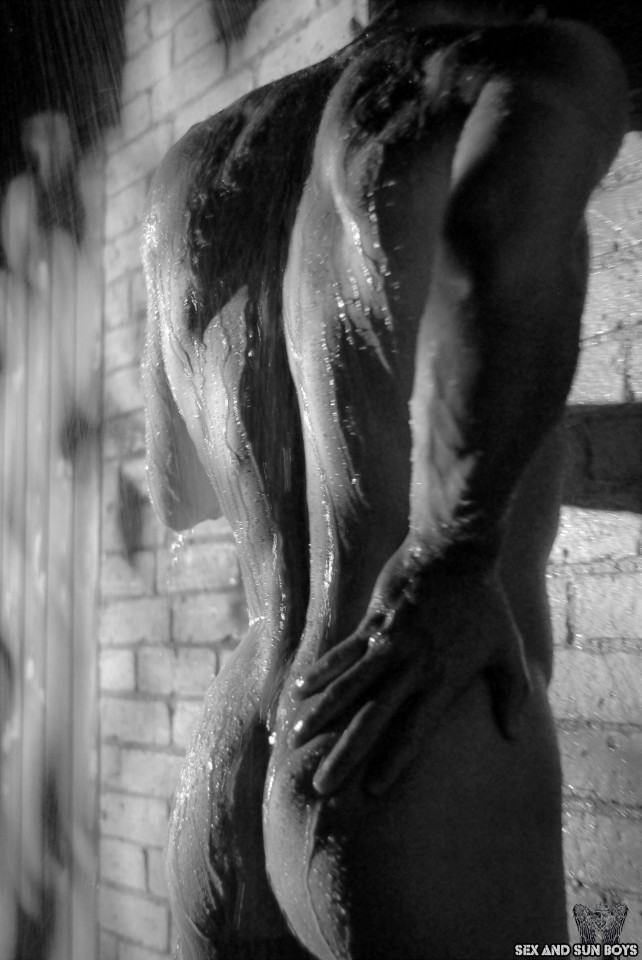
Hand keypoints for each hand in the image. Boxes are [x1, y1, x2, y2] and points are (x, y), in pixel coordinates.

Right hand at [290, 554, 530, 796]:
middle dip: (347, 753)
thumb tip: (513, 735)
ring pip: (349, 686)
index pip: (414, 732)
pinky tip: (300, 689)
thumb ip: (514, 694)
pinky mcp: (373, 621)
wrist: (455, 551)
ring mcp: (388, 644)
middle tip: (323, 785)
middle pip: (373, 718)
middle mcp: (411, 668)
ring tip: (296, 738)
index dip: (392, 761)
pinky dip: (321, 671)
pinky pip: (342, 652)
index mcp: (442, 680)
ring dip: (322, 714)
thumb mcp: (509, 648)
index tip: (371, 791)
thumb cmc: (485, 602)